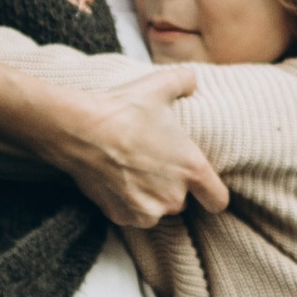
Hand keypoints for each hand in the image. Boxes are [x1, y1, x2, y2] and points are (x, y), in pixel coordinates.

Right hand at [50, 69, 229, 227]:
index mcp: (191, 169)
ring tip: (132, 170)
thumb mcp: (160, 85)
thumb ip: (185, 81)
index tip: (202, 189)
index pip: (217, 200)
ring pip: (155, 210)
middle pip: (181, 202)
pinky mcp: (120, 215)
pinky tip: (115, 179)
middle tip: (153, 163)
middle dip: (170, 187)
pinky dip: (125, 203)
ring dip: (148, 198)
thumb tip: (192, 82)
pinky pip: (130, 215)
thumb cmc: (123, 108)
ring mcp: (145, 210)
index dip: (212, 195)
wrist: (79, 129)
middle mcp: (172, 197)